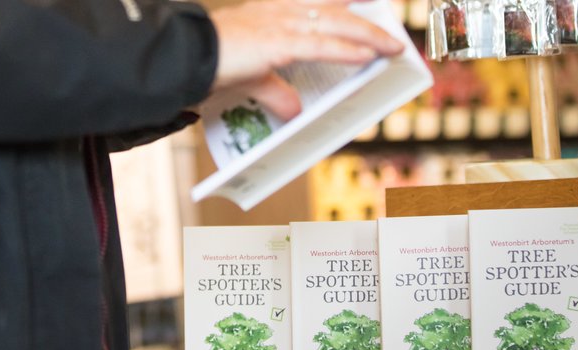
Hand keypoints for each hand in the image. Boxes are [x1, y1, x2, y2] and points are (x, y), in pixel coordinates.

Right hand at [209, 0, 404, 118]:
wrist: (185, 57)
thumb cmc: (209, 63)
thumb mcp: (251, 79)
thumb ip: (275, 92)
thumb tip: (294, 112)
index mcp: (272, 13)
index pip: (318, 4)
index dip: (344, 4)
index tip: (366, 5)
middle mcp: (280, 12)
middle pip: (335, 11)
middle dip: (366, 22)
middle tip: (392, 35)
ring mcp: (281, 24)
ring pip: (337, 25)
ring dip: (368, 36)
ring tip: (392, 48)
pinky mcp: (279, 43)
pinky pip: (323, 45)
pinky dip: (349, 50)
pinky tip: (369, 55)